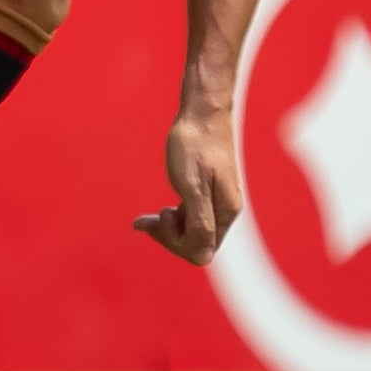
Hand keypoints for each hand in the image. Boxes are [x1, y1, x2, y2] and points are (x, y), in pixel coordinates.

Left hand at [133, 107, 244, 264]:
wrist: (203, 112)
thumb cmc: (195, 146)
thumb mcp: (192, 185)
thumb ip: (199, 222)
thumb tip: (203, 258)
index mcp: (225, 213)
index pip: (201, 251)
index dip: (176, 243)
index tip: (160, 219)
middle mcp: (224, 211)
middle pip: (196, 244)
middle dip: (168, 237)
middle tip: (147, 220)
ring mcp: (216, 202)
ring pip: (190, 232)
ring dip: (166, 228)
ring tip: (145, 219)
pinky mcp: (206, 192)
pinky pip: (188, 217)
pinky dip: (169, 218)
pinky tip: (150, 217)